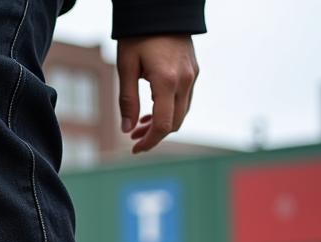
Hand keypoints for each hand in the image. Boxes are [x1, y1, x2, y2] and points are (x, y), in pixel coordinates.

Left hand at [117, 35, 198, 153]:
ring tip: (139, 126)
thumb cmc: (138, 35)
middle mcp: (185, 81)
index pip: (163, 125)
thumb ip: (127, 100)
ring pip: (181, 113)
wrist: (160, 8)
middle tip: (133, 139)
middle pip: (175, 123)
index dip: (149, 142)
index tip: (134, 149)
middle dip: (154, 136)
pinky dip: (170, 111)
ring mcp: (193, 75)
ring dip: (162, 124)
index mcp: (167, 81)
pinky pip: (184, 100)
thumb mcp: (126, 66)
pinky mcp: (194, 70)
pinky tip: (152, 111)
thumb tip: (126, 130)